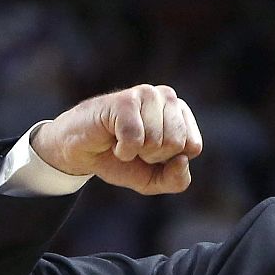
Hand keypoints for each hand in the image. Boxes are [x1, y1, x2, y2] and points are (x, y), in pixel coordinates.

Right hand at [31, 84, 202, 194]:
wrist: (81, 152)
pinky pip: (135, 138)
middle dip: (153, 156)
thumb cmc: (121, 160)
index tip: (151, 153)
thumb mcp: (154, 180)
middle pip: (177, 144)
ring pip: (157, 141)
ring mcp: (146, 94)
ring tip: (123, 141)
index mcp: (180, 112)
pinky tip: (113, 140)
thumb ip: (177, 180)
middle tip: (135, 147)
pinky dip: (123, 150)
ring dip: (136, 152)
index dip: (170, 161)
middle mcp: (166, 96)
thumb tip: (182, 160)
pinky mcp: (124, 100)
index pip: (193, 147)